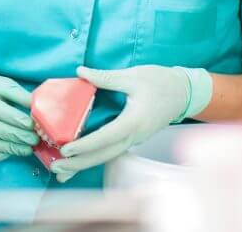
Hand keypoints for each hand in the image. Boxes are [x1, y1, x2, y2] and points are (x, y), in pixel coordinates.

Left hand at [50, 64, 211, 182]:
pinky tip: (79, 159)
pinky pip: (111, 150)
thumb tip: (81, 71)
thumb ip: (105, 77)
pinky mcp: (133, 137)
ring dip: (85, 163)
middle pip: (104, 155)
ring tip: (62, 170)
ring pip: (107, 156)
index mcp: (134, 121)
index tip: (66, 149)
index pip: (105, 137)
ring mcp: (135, 139)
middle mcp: (134, 136)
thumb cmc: (161, 82)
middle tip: (56, 168)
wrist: (185, 92)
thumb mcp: (133, 76)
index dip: (85, 145)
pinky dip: (94, 156)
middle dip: (79, 164)